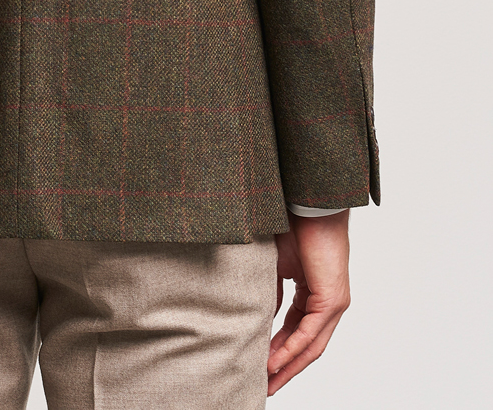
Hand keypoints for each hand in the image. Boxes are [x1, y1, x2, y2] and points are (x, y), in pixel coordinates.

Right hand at [268, 209, 350, 395]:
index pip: (298, 332)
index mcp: (316, 294)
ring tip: (268, 382)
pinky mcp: (331, 299)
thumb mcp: (275, 265)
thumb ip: (271, 292)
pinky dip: (292, 349)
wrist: (309, 204)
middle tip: (266, 387)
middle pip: (308, 347)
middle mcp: (330, 303)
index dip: (280, 351)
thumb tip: (258, 316)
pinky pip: (310, 333)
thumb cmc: (294, 224)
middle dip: (286, 369)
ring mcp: (334, 303)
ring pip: (312, 345)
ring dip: (289, 366)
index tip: (260, 367)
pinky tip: (275, 362)